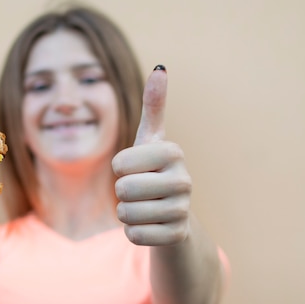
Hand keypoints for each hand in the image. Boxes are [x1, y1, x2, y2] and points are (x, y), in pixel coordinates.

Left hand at [112, 66, 191, 245]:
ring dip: (126, 213)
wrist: (173, 215)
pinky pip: (134, 235)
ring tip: (144, 206)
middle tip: (139, 190)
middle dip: (121, 193)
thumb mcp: (151, 140)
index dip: (119, 168)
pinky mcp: (177, 236)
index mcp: (173, 152)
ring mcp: (183, 210)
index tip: (136, 167)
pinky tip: (150, 225)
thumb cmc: (154, 171)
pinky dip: (133, 232)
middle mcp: (184, 180)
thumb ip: (153, 106)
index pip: (119, 163)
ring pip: (126, 214)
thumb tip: (160, 67)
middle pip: (122, 189)